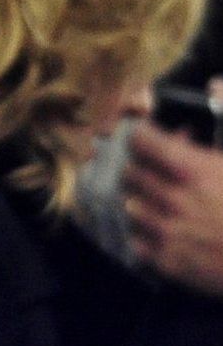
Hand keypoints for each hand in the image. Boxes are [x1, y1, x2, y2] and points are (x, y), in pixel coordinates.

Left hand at [124, 117, 222, 295]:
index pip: (142, 141)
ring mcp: (167, 233)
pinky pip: (137, 242)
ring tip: (166, 200)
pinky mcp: (168, 263)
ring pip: (131, 207)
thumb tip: (214, 82)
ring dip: (145, 199)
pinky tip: (168, 230)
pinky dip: (147, 234)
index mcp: (194, 170)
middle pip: (131, 173)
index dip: (145, 135)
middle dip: (144, 166)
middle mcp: (173, 200)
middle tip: (162, 168)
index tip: (151, 136)